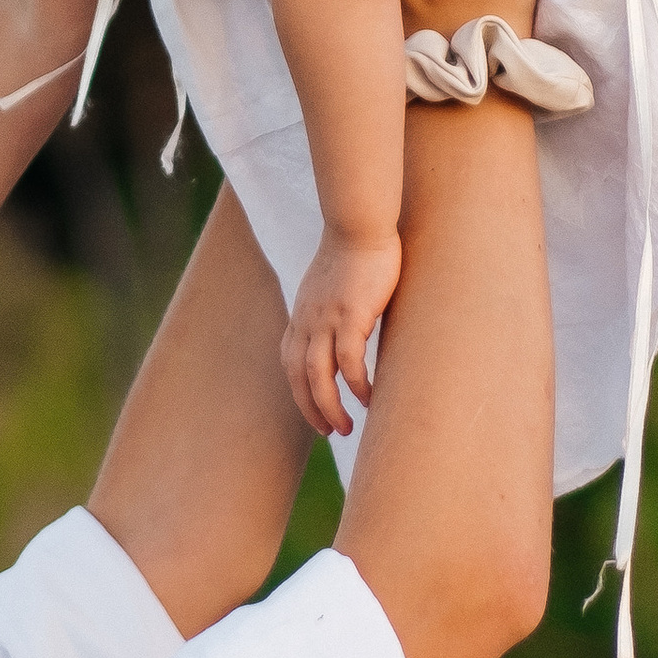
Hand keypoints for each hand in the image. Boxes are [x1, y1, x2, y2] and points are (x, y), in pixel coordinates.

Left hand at [283, 226, 404, 438]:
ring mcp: (326, 319)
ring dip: (330, 406)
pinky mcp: (351, 315)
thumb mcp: (331, 287)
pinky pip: (349, 361)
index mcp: (300, 315)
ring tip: (346, 428)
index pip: (290, 364)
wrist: (359, 225)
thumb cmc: (352, 253)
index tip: (315, 413)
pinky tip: (367, 398)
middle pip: (299, 377)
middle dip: (311, 410)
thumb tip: (345, 329)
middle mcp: (307, 321)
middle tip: (329, 433)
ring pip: (319, 376)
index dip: (299, 393)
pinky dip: (355, 384)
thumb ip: (331, 310)